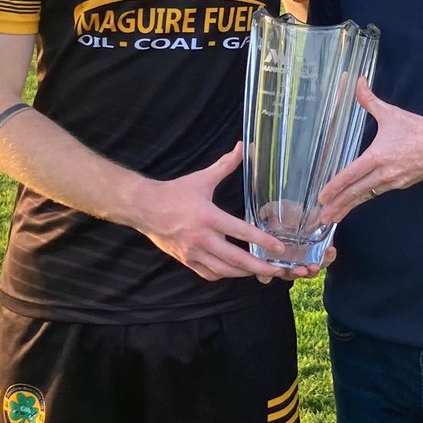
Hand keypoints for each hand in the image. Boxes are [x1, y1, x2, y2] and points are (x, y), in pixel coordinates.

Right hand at [137, 142, 316, 282]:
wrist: (143, 208)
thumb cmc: (173, 193)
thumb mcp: (201, 178)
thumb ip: (225, 165)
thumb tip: (243, 147)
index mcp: (208, 217)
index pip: (240, 231)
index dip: (262, 240)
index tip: (279, 247)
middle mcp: (201, 238)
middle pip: (235, 259)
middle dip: (259, 267)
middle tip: (277, 270)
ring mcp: (193, 252)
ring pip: (223, 271)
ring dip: (244, 273)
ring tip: (261, 272)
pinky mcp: (186, 261)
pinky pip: (209, 274)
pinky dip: (224, 275)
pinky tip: (235, 271)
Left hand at [317, 79, 422, 225]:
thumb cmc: (420, 130)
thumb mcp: (392, 114)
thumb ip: (370, 100)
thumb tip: (357, 81)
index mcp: (379, 157)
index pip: (352, 175)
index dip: (336, 186)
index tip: (322, 197)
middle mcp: (384, 174)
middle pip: (356, 192)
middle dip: (338, 206)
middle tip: (322, 217)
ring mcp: (393, 182)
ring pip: (366, 196)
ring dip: (350, 206)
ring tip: (335, 216)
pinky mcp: (401, 185)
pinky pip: (378, 193)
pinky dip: (364, 199)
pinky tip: (356, 201)